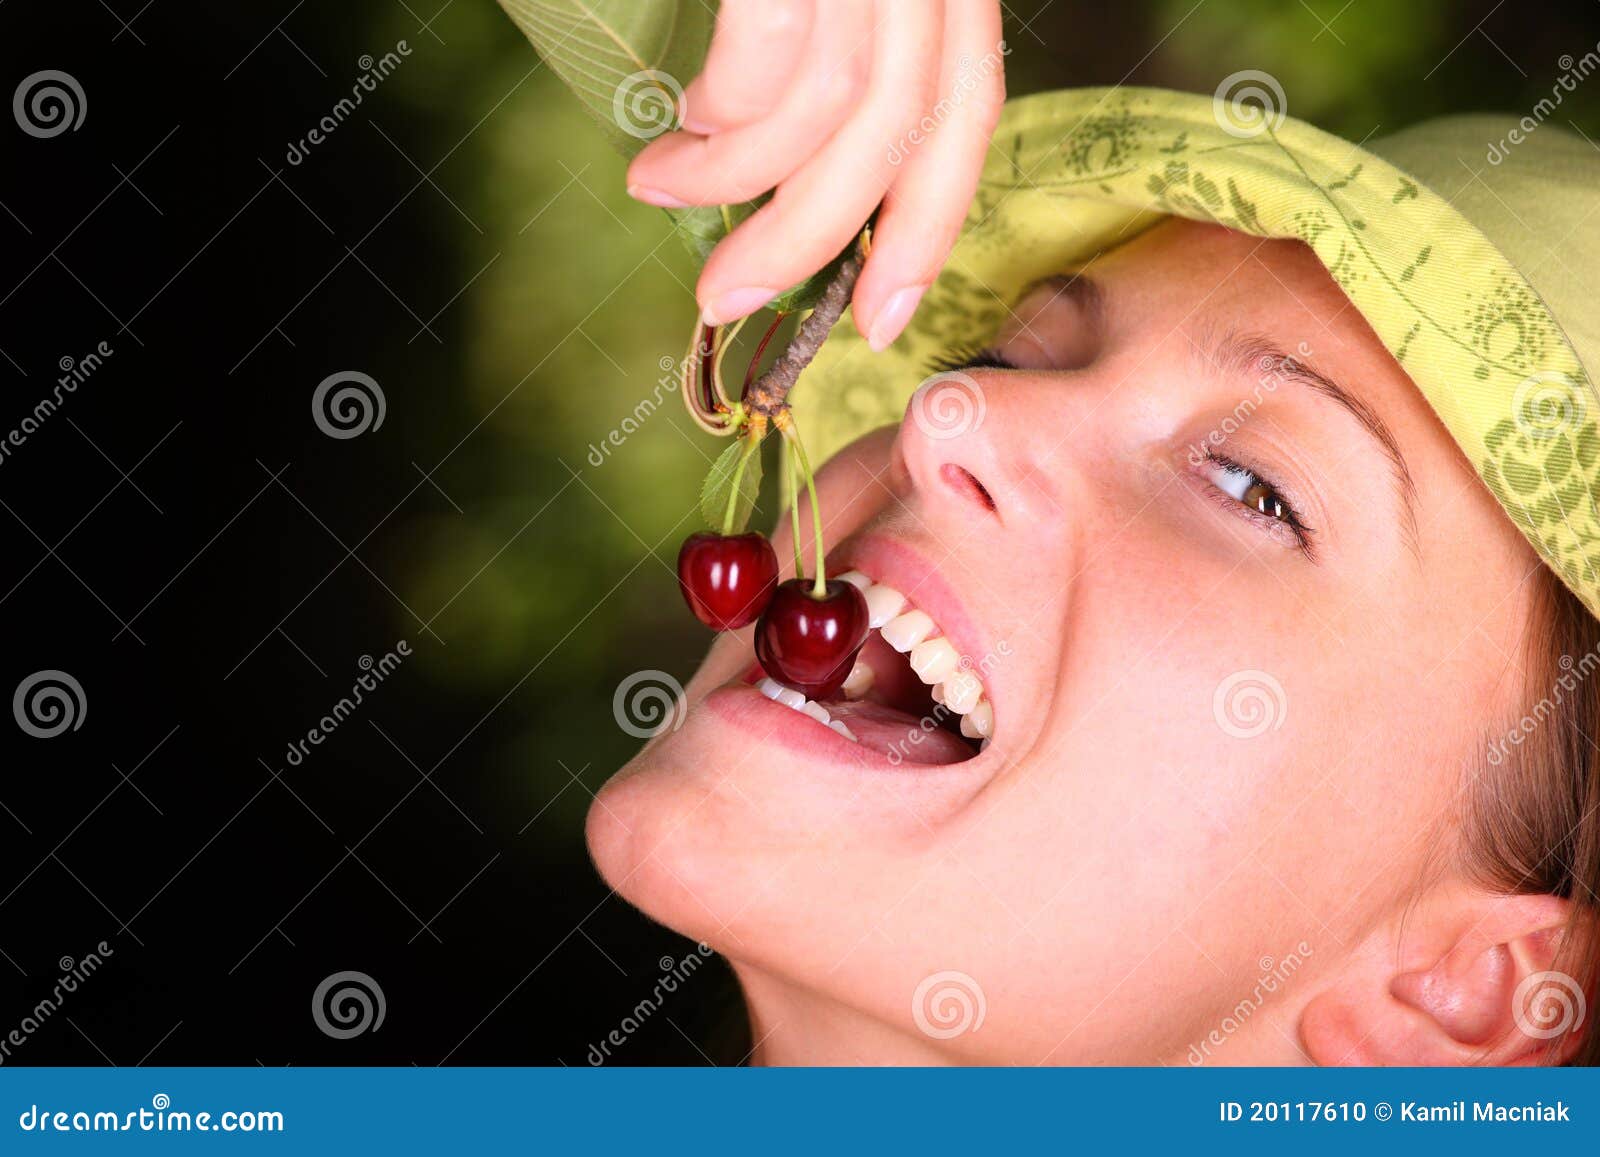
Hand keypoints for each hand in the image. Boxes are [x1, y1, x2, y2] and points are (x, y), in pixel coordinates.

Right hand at [626, 0, 1005, 350]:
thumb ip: (828, 60)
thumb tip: (788, 181)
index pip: (967, 117)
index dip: (925, 232)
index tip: (880, 322)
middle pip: (893, 138)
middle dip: (802, 243)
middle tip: (725, 297)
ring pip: (830, 111)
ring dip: (732, 179)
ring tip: (662, 184)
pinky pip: (763, 58)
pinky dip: (719, 111)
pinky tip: (681, 114)